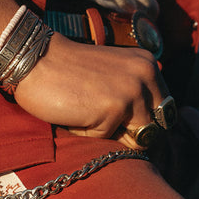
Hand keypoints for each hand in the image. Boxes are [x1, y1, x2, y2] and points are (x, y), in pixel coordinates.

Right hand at [14, 33, 169, 145]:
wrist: (34, 59)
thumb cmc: (68, 71)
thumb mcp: (113, 75)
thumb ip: (134, 94)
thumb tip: (147, 136)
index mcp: (148, 64)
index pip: (165, 112)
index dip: (142, 124)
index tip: (118, 119)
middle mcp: (147, 74)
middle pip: (155, 129)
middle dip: (130, 133)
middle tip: (99, 117)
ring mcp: (133, 91)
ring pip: (135, 138)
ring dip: (109, 133)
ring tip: (87, 111)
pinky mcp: (115, 108)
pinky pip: (109, 139)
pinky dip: (90, 134)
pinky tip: (75, 112)